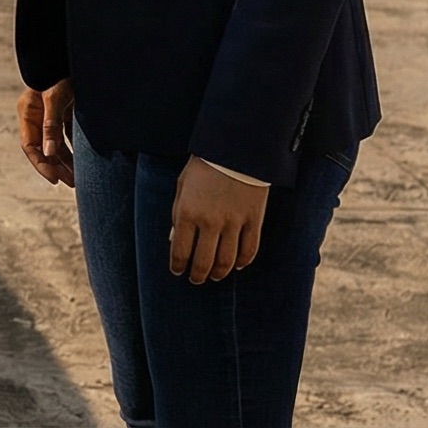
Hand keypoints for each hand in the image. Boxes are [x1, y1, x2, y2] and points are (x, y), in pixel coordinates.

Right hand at [17, 79, 75, 185]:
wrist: (71, 54)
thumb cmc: (59, 74)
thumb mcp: (54, 98)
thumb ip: (51, 125)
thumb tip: (48, 153)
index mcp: (28, 113)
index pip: (31, 146)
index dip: (41, 164)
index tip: (55, 179)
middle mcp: (37, 116)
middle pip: (44, 148)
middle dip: (56, 166)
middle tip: (71, 183)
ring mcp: (50, 114)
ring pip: (56, 144)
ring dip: (66, 160)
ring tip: (79, 177)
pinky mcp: (64, 111)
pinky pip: (66, 135)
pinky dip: (74, 147)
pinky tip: (83, 160)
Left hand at [168, 157, 269, 282]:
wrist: (235, 149)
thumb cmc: (203, 166)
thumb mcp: (182, 186)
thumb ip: (177, 213)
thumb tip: (173, 239)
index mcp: (187, 212)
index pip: (180, 250)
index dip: (178, 266)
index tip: (177, 272)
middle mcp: (210, 221)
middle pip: (203, 261)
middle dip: (197, 275)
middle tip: (196, 279)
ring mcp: (233, 222)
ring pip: (226, 260)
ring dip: (219, 273)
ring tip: (214, 276)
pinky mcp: (253, 220)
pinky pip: (250, 250)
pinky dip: (243, 262)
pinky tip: (237, 265)